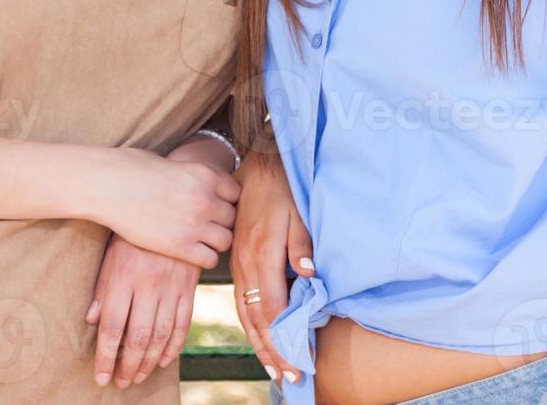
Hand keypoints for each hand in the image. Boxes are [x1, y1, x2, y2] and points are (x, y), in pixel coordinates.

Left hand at [86, 233, 200, 388]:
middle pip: (138, 337)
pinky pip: (183, 322)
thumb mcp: (112, 253)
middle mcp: (149, 285)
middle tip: (121, 382)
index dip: (107, 357)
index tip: (101, 377)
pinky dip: (174, 345)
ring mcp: (172, 286)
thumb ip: (103, 287)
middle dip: (128, 366)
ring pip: (161, 335)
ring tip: (138, 376)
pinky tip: (163, 359)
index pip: (114, 327)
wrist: (170, 204)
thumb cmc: (132, 230)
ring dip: (149, 361)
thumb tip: (92, 320)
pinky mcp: (189, 285)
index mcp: (124, 277)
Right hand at [87, 147, 239, 266]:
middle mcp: (205, 200)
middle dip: (221, 220)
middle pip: (233, 217)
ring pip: (226, 240)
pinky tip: (191, 251)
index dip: (225, 199)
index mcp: (205, 175)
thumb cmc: (131, 169)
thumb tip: (198, 183)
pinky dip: (204, 257)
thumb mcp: (172, 164)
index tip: (214, 204)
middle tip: (206, 224)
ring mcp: (194, 225)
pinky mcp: (180, 247)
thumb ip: (192, 176)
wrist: (106, 186)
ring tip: (200, 238)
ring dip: (215, 240)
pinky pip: (209, 258)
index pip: (236, 192)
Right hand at [230, 153, 313, 385]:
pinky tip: (260, 341)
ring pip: (246, 316)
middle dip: (273, 352)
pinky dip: (251, 328)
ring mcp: (239, 266)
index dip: (287, 339)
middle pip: (257, 320)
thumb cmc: (284, 192)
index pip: (273, 309)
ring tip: (275, 371)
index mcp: (262, 255)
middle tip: (291, 378)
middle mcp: (246, 266)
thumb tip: (309, 274)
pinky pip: (241, 304)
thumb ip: (302, 245)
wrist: (259, 168)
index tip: (302, 361)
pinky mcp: (238, 263)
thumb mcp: (298, 213)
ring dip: (261, 345)